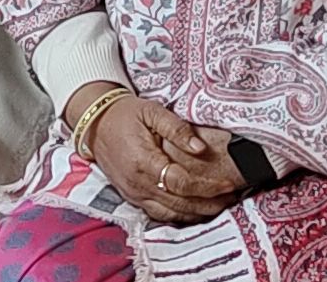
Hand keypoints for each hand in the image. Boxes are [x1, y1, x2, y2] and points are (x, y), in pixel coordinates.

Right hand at [71, 85, 237, 223]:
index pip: (181, 183)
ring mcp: (132, 193)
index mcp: (142, 161)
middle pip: (180, 203)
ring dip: (198, 213)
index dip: (208, 187)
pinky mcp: (131, 197)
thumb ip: (177, 128)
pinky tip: (196, 210)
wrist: (94, 122)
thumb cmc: (124, 114)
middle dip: (210, 203)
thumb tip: (200, 148)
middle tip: (232, 197)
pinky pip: (158, 213)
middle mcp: (137, 183)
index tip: (228, 184)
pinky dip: (180, 215)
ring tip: (220, 205)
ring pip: (171, 213)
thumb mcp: (151, 111)